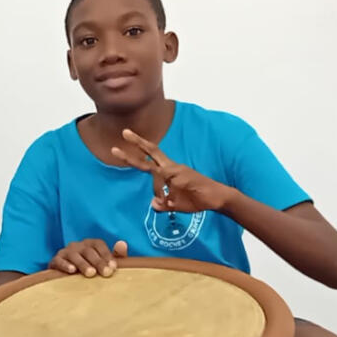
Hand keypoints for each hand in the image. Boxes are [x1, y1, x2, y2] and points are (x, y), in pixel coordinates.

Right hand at [49, 239, 127, 277]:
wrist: (65, 278)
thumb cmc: (90, 269)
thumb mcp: (104, 263)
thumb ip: (116, 255)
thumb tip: (123, 244)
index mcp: (90, 244)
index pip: (99, 244)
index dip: (107, 255)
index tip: (113, 267)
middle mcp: (78, 245)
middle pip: (88, 251)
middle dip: (98, 262)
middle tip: (106, 273)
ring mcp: (66, 252)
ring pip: (74, 255)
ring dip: (83, 264)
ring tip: (91, 273)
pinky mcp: (55, 261)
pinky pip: (59, 261)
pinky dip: (65, 265)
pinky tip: (72, 271)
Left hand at [111, 130, 232, 212]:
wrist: (217, 198)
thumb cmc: (196, 199)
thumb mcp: (176, 205)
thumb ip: (163, 204)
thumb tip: (153, 203)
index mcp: (169, 171)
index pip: (149, 158)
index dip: (135, 155)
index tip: (119, 149)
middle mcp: (172, 167)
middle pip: (152, 151)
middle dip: (137, 142)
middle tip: (124, 132)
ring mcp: (179, 171)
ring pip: (159, 175)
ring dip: (159, 190)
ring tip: (171, 201)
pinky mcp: (185, 177)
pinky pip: (170, 189)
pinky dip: (170, 198)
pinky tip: (177, 202)